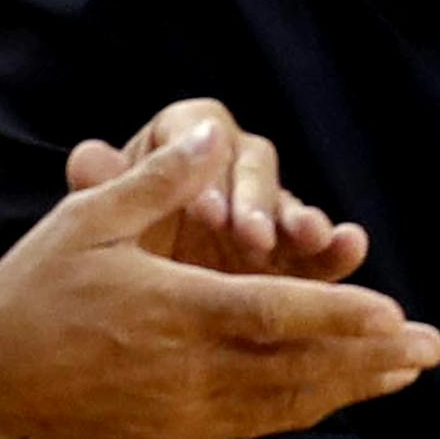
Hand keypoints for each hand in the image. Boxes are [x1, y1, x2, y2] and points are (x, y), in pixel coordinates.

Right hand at [0, 124, 439, 438]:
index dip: (337, 314)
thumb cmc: (34, 287)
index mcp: (173, 310)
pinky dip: (305, 407)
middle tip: (432, 348)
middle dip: (370, 358)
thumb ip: (157, 178)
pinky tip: (340, 395)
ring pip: (284, 401)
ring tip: (406, 373)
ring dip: (350, 387)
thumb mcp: (89, 218)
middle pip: (296, 366)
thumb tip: (210, 131)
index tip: (394, 313)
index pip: (272, 313)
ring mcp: (183, 407)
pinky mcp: (175, 430)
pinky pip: (256, 421)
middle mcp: (188, 366)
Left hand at [66, 99, 366, 281]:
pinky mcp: (293, 258)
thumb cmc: (107, 249)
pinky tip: (350, 246)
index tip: (202, 208)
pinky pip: (321, 247)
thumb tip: (89, 157)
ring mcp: (266, 212)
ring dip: (303, 216)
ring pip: (292, 201)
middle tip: (249, 235)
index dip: (204, 160)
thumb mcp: (95, 223)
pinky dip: (337, 245)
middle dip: (254, 198)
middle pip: (253, 163)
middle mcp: (230, 168)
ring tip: (308, 235)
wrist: (122, 309)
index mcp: (179, 140)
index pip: (195, 129)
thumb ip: (102, 190)